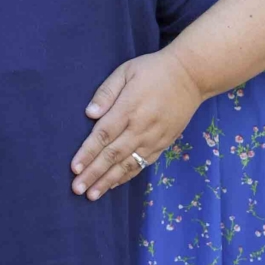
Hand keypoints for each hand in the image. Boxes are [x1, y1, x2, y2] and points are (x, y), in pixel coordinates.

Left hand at [70, 47, 202, 200]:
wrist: (190, 77)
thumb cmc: (153, 70)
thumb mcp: (126, 71)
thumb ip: (106, 92)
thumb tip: (89, 114)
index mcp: (129, 108)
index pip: (103, 135)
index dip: (88, 153)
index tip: (74, 168)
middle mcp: (140, 128)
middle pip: (113, 155)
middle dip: (93, 173)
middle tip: (77, 189)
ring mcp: (153, 139)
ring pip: (127, 165)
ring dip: (108, 181)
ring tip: (92, 194)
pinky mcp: (163, 144)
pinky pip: (142, 164)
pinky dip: (127, 176)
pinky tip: (114, 184)